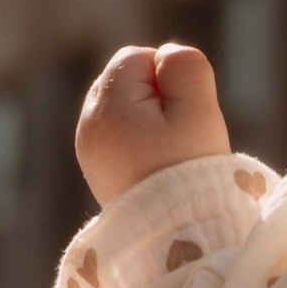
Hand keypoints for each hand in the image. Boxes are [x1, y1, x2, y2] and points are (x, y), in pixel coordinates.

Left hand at [78, 44, 233, 204]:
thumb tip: (166, 54)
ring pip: (123, 105)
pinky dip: (140, 137)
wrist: (177, 233)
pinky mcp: (97, 167)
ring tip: (167, 150)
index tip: (181, 115)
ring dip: (148, 116)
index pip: (136, 57)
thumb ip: (185, 66)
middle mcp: (88, 125)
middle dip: (155, 94)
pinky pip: (119, 131)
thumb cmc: (189, 169)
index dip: (168, 76)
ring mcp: (89, 148)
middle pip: (124, 79)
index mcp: (106, 106)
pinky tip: (156, 163)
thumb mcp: (198, 109)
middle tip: (176, 134)